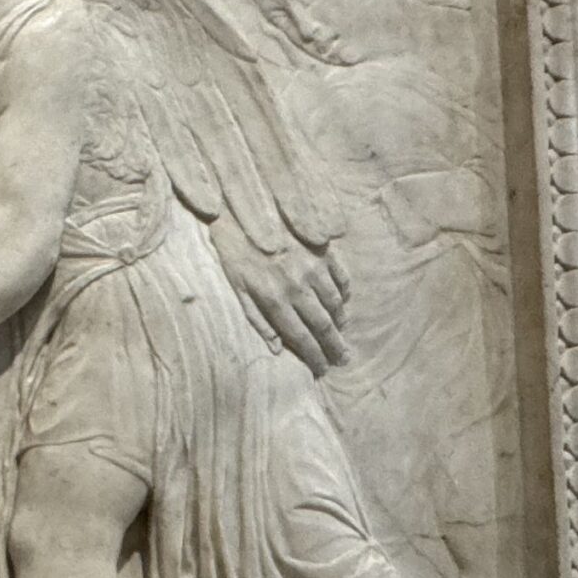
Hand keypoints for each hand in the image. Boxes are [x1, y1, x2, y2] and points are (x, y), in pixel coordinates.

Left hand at [210, 221, 349, 375]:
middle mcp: (299, 287)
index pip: (302, 337)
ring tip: (341, 334)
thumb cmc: (233, 250)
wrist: (244, 208)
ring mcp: (314, 267)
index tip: (323, 369)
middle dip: (334, 346)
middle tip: (344, 360)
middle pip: (323, 325)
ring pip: (335, 303)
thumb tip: (278, 349)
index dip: (315, 357)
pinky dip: (344, 293)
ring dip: (340, 322)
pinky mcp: (323, 250)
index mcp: (275, 300)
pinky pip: (341, 277)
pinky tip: (343, 302)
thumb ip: (258, 319)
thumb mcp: (237, 288)